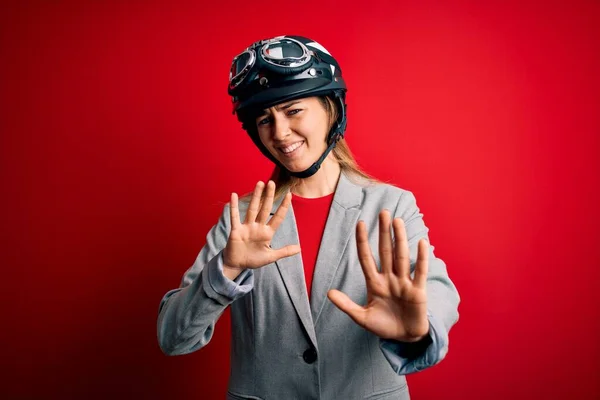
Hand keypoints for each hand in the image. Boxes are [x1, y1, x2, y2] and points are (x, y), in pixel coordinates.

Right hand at [223, 181, 300, 273]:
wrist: (237, 265)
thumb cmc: (254, 260)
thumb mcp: (271, 257)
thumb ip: (284, 252)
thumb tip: (299, 248)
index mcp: (267, 232)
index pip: (278, 217)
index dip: (283, 206)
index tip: (289, 195)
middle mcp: (258, 227)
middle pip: (265, 209)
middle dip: (269, 196)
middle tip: (272, 182)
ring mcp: (247, 227)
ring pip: (253, 209)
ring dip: (256, 197)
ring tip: (259, 183)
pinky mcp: (236, 230)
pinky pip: (235, 217)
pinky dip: (234, 207)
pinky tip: (234, 195)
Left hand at [328, 210, 429, 341]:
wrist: (404, 338)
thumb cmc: (383, 326)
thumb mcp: (362, 318)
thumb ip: (347, 305)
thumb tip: (328, 293)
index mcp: (374, 283)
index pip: (367, 258)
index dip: (363, 241)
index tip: (360, 223)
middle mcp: (389, 279)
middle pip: (385, 251)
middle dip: (383, 232)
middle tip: (383, 212)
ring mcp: (404, 283)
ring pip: (401, 257)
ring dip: (399, 239)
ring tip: (397, 221)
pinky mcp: (418, 291)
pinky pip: (420, 272)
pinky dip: (422, 258)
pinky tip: (422, 242)